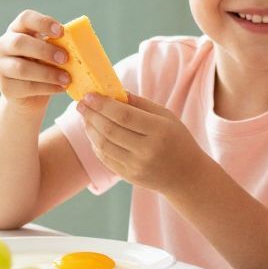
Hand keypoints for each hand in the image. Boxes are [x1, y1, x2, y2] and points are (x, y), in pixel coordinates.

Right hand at [0, 9, 71, 108]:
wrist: (30, 94)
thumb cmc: (43, 64)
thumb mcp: (50, 50)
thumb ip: (59, 44)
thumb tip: (80, 42)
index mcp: (17, 29)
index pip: (25, 18)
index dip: (43, 23)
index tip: (61, 31)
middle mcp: (4, 45)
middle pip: (19, 43)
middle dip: (44, 50)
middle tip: (65, 58)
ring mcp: (2, 66)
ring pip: (21, 68)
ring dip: (47, 73)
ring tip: (67, 78)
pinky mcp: (6, 87)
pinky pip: (27, 87)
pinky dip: (47, 88)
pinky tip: (61, 87)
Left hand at [77, 93, 206, 193]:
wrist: (187, 176)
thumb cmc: (177, 140)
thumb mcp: (166, 116)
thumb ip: (140, 103)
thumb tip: (114, 91)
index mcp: (159, 131)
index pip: (124, 115)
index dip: (103, 104)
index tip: (89, 95)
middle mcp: (147, 150)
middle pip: (110, 130)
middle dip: (91, 115)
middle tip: (80, 104)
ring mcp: (137, 166)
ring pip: (103, 145)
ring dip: (90, 129)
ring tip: (85, 117)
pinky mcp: (130, 176)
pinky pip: (106, 159)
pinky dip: (96, 144)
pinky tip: (93, 133)